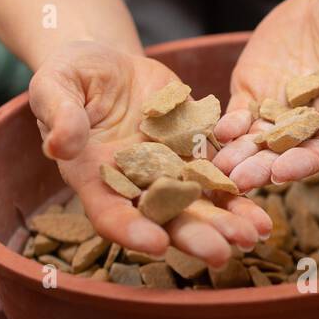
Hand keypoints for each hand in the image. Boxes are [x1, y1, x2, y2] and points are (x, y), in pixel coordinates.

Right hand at [29, 40, 270, 267]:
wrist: (108, 65)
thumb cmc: (70, 75)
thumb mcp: (55, 83)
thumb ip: (58, 113)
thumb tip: (59, 145)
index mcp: (94, 177)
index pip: (110, 212)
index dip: (130, 229)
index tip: (155, 243)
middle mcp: (135, 185)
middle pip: (164, 218)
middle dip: (193, 236)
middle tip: (222, 253)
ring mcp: (169, 173)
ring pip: (199, 205)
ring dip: (226, 223)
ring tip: (254, 237)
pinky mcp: (196, 153)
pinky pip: (221, 178)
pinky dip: (241, 196)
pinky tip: (264, 213)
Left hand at [212, 0, 318, 190]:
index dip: (304, 164)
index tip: (282, 172)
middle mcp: (310, 117)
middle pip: (286, 153)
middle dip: (262, 168)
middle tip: (239, 180)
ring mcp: (279, 106)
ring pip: (257, 140)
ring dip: (239, 156)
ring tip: (219, 168)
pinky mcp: (255, 90)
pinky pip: (239, 114)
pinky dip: (228, 126)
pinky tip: (217, 133)